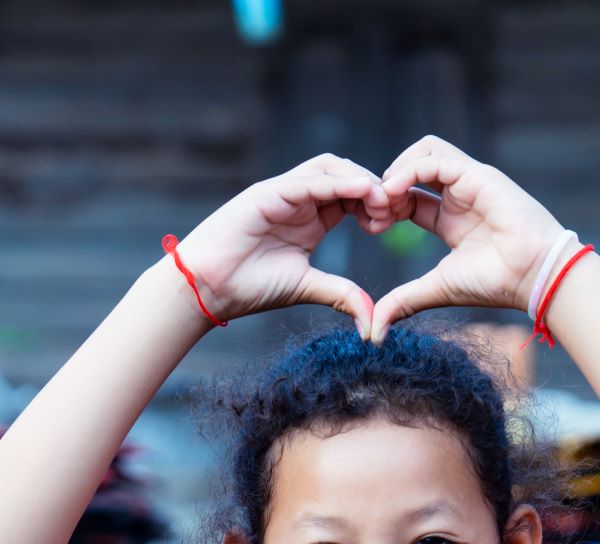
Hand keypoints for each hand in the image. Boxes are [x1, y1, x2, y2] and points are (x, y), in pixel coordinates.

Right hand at [168, 154, 393, 334]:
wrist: (207, 289)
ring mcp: (282, 192)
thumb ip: (339, 293)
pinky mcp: (267, 193)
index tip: (391, 224)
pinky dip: (336, 182)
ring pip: (329, 167)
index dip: (376, 204)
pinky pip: (308, 180)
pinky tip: (360, 192)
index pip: (352, 196)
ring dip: (359, 179)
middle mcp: (299, 199)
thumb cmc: (249, 287)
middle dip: (374, 188)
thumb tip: (371, 319)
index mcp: (311, 218)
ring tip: (381, 200)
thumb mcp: (306, 287)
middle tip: (392, 210)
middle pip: (346, 174)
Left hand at [367, 136, 565, 341]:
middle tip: (373, 212)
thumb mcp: (437, 289)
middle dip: (385, 185)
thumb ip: (404, 301)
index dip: (385, 206)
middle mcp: (460, 195)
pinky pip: (434, 158)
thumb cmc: (495, 283)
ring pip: (424, 151)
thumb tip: (374, 328)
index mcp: (450, 219)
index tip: (371, 227)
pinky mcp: (477, 174)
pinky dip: (408, 170)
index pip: (408, 196)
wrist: (534, 277)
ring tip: (383, 199)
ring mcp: (469, 181)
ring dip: (395, 170)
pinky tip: (394, 193)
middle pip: (412, 168)